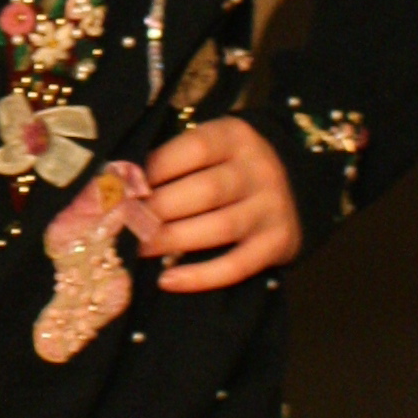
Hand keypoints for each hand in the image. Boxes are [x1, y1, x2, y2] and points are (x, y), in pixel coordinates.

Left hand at [141, 117, 301, 292]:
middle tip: (126, 224)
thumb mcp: (211, 149)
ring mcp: (271, 208)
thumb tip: (120, 189)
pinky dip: (200, 276)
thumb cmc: (231, 168)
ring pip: (219, 227)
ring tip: (139, 249)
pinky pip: (237, 265)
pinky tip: (167, 280)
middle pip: (205, 191)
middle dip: (158, 210)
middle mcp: (259, 170)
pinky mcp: (277, 243)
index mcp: (236, 137)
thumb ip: (175, 161)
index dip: (156, 168)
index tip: (125, 188)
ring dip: (172, 240)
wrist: (297, 186)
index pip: (194, 148)